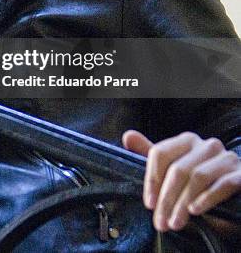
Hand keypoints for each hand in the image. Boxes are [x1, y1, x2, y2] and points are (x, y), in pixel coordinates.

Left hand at [123, 130, 240, 231]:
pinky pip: (222, 184)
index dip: (152, 180)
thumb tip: (128, 136)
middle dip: (166, 198)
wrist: (235, 202)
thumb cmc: (201, 187)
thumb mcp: (174, 173)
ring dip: (182, 203)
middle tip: (160, 221)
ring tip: (175, 222)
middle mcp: (206, 145)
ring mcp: (226, 158)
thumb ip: (152, 157)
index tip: (149, 204)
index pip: (160, 153)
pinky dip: (207, 199)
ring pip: (197, 177)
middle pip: (177, 168)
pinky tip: (195, 211)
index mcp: (186, 141)